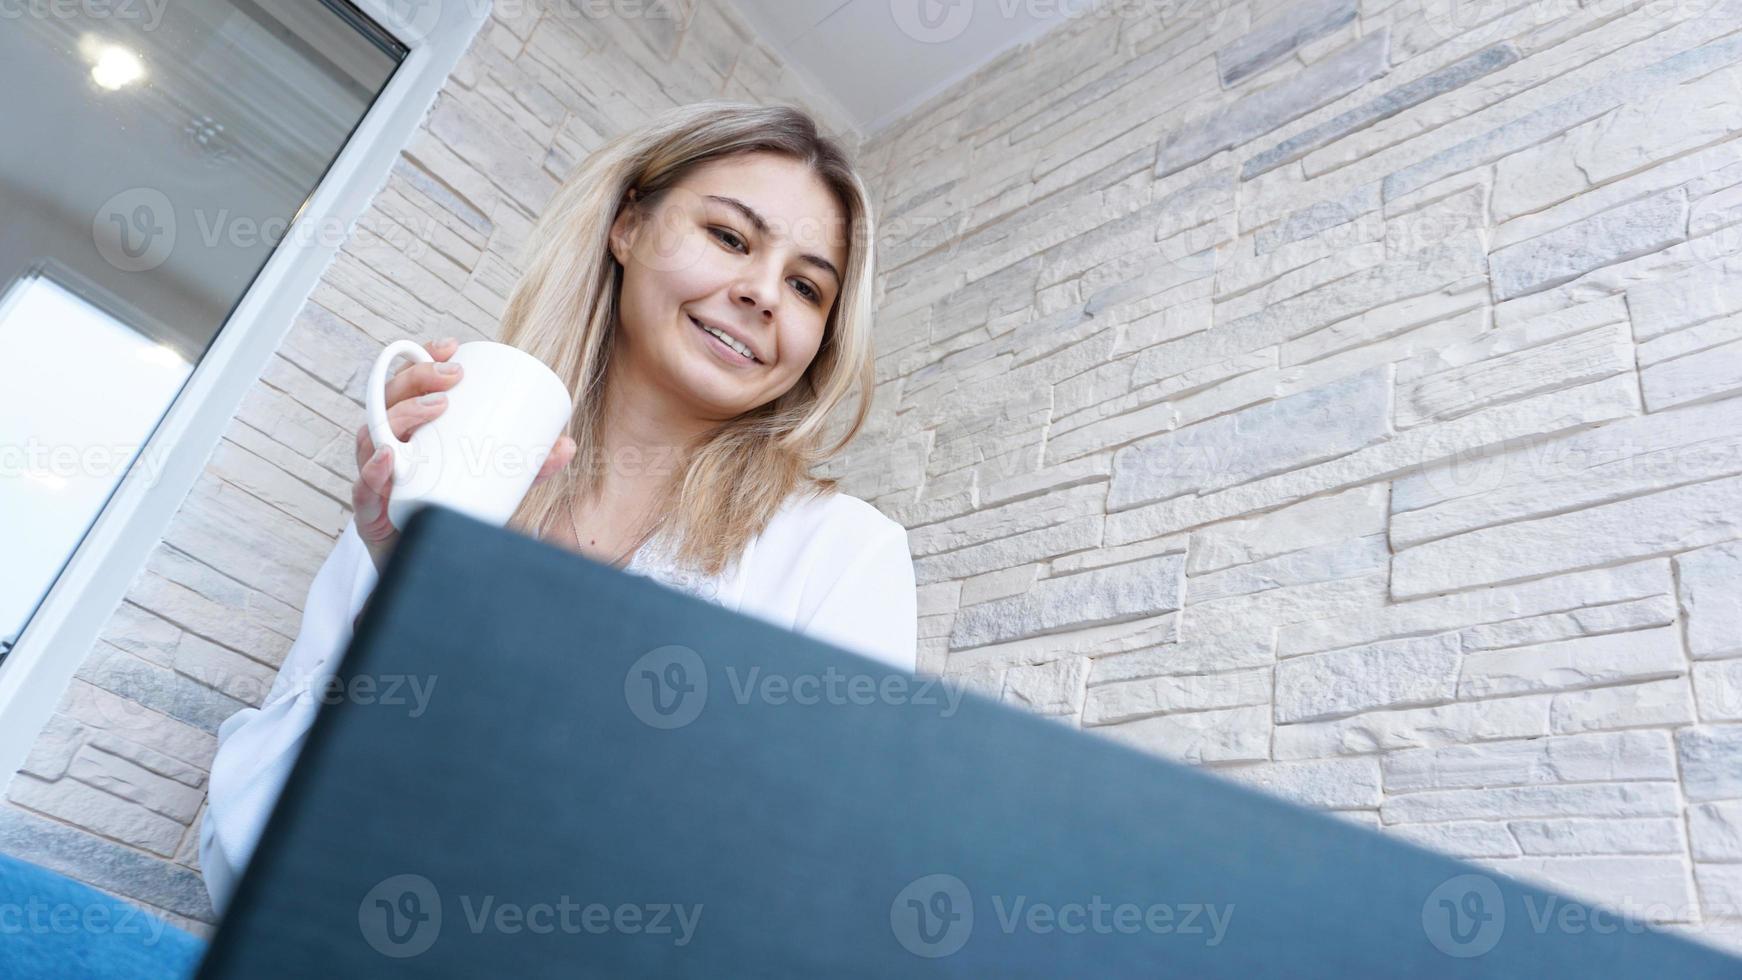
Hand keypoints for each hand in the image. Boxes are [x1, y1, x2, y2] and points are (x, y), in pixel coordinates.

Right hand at [352, 337, 576, 573]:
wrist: (430, 570)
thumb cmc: (456, 513)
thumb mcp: (496, 483)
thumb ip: (527, 467)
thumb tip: (566, 446)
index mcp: (407, 433)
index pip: (405, 385)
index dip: (422, 359)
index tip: (453, 348)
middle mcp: (384, 450)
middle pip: (387, 401)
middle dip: (417, 378)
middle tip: (454, 378)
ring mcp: (373, 480)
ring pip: (371, 437)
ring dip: (401, 415)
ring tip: (436, 408)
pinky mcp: (369, 516)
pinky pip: (362, 491)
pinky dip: (373, 473)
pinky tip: (388, 457)